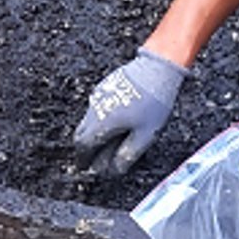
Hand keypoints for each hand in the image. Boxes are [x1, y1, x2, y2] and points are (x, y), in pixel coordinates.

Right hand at [71, 47, 190, 176]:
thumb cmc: (155, 102)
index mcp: (102, 122)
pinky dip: (99, 119)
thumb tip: (112, 170)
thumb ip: (127, 155)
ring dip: (92, 133)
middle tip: (93, 158)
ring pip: (88, 119)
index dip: (84, 160)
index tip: (87, 167)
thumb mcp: (146, 135)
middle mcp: (95, 107)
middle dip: (85, 148)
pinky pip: (96, 107)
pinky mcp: (105, 85)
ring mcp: (98, 94)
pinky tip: (115, 121)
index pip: (83, 146)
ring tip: (107, 142)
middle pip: (81, 132)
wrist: (158, 67)